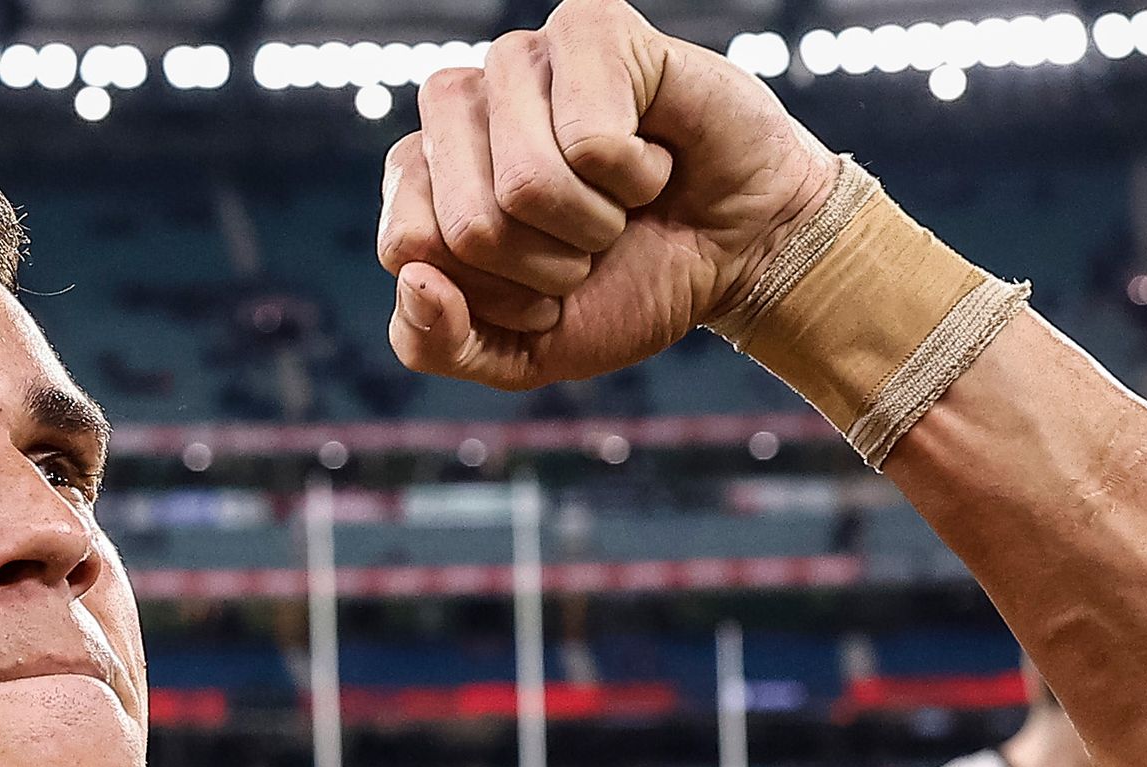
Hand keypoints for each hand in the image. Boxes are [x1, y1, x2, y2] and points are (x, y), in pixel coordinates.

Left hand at [377, 0, 837, 388]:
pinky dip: (634, 176)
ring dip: (592, 223)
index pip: (407, 247)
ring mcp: (517, 61)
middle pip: (463, 224)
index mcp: (418, 175)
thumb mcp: (517, 353)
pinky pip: (590, 141)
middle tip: (588, 243)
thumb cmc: (622, 285)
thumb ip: (436, 344)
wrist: (739, 254)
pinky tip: (652, 152)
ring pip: (524, 185)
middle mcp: (455, 108)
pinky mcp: (587, 28)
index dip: (492, 294)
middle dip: (542, 267)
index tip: (540, 287)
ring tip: (620, 199)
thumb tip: (416, 280)